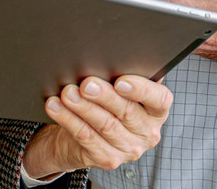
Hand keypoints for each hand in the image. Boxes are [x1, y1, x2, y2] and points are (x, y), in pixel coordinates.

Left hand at [23, 75, 171, 177]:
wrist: (84, 135)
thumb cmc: (106, 102)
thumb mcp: (120, 89)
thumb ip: (122, 74)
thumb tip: (110, 56)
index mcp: (156, 110)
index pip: (159, 99)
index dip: (141, 90)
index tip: (120, 81)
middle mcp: (147, 132)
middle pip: (127, 112)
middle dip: (104, 96)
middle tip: (86, 84)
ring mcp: (129, 149)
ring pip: (105, 125)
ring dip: (83, 107)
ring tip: (67, 93)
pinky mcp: (107, 159)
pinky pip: (86, 137)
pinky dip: (68, 119)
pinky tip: (56, 106)